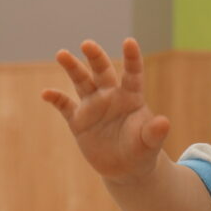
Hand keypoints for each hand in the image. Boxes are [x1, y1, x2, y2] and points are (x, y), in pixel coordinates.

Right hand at [42, 38, 170, 185]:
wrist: (125, 168)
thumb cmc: (142, 151)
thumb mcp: (150, 143)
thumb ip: (155, 132)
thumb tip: (164, 123)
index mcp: (131, 97)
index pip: (132, 73)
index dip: (131, 57)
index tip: (129, 41)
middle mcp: (111, 96)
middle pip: (102, 71)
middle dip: (95, 57)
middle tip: (87, 44)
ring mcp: (93, 106)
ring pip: (81, 81)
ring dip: (72, 67)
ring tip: (62, 54)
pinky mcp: (79, 121)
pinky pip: (65, 106)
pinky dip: (55, 99)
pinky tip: (46, 93)